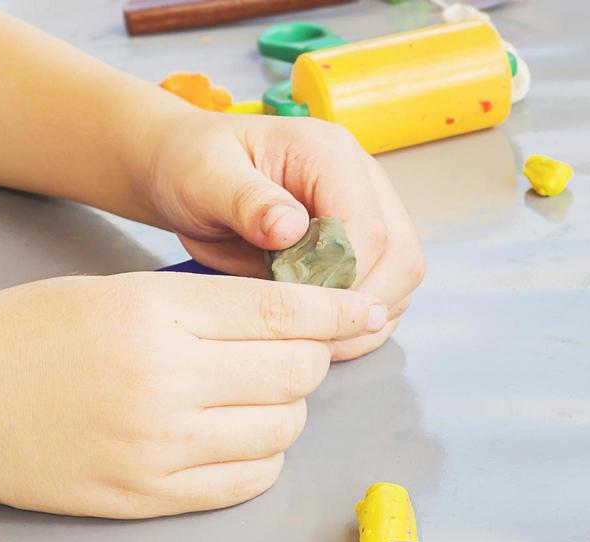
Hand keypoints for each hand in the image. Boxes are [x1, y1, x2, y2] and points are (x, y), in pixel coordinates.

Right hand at [0, 272, 387, 518]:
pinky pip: (250, 481)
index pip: (282, 311)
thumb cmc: (25, 336)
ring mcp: (160, 449)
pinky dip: (259, 456)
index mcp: (155, 315)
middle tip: (286, 351)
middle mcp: (166, 383)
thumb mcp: (115, 291)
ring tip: (246, 395)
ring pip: (283, 430)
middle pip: (297, 374)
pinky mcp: (151, 498)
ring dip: (283, 410)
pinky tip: (232, 435)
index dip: (338, 309)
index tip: (368, 309)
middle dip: (308, 358)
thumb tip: (296, 320)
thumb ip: (205, 307)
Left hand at [138, 110, 425, 361]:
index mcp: (329, 154)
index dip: (343, 279)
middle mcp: (363, 181)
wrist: (187, 171)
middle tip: (314, 334)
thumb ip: (247, 201)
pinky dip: (360, 321)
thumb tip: (291, 228)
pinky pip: (385, 292)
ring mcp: (370, 213)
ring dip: (365, 319)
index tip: (301, 308)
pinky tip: (322, 333)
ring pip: (402, 279)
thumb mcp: (205, 176)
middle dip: (363, 305)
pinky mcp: (364, 245)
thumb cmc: (193, 166)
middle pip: (401, 256)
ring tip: (315, 340)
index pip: (368, 228)